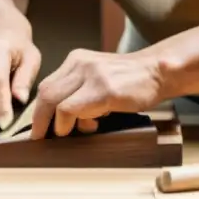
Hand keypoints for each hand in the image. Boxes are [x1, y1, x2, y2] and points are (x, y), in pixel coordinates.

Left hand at [29, 49, 164, 139]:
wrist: (159, 70)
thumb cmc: (132, 81)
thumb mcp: (99, 78)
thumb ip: (80, 91)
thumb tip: (59, 119)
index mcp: (77, 60)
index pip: (47, 85)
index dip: (40, 110)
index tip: (39, 129)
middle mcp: (80, 63)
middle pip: (45, 93)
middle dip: (40, 120)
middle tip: (42, 138)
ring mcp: (91, 75)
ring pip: (52, 101)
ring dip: (57, 124)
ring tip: (74, 131)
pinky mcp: (103, 89)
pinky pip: (70, 109)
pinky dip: (70, 123)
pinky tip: (89, 126)